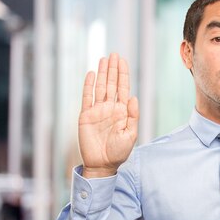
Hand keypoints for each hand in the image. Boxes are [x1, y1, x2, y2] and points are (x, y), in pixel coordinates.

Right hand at [78, 53, 138, 177]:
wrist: (102, 164)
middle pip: (112, 84)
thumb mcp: (130, 135)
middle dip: (113, 69)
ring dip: (102, 73)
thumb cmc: (118, 153)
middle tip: (114, 54)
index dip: (123, 74)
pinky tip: (91, 74)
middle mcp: (110, 108)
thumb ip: (133, 116)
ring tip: (104, 59)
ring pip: (100, 87)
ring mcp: (97, 111)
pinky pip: (87, 97)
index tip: (122, 61)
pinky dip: (88, 85)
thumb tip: (133, 98)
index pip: (123, 88)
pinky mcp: (85, 116)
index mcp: (122, 112)